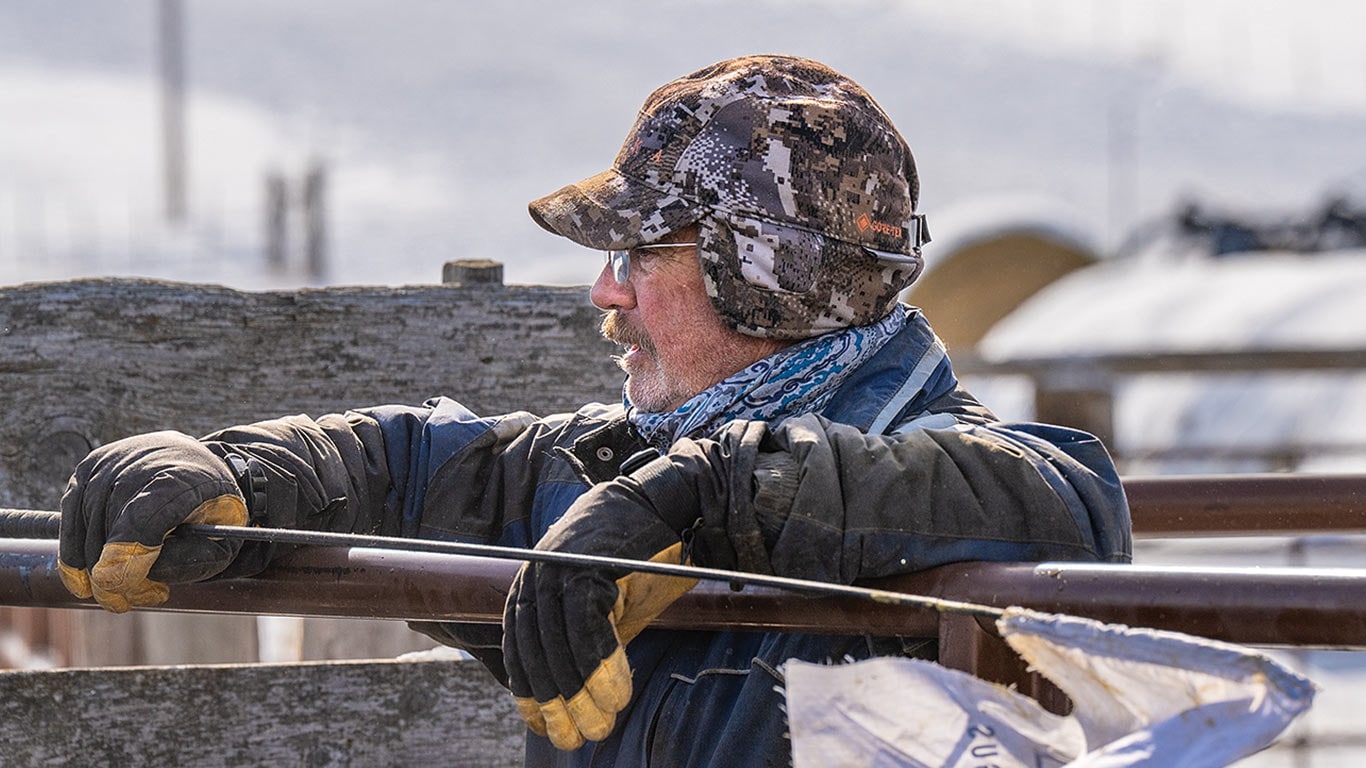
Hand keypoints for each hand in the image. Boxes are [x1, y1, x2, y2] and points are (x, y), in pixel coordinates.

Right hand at [59, 431, 247, 612]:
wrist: (194, 464)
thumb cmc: (210, 509)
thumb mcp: (224, 540)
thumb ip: (190, 561)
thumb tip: (132, 577)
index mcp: (184, 478)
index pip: (145, 515)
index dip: (127, 553)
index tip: (117, 587)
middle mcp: (141, 464)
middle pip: (112, 528)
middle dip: (116, 575)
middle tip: (133, 600)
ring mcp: (109, 464)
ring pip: (87, 528)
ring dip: (96, 569)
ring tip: (123, 590)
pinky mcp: (86, 470)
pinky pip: (71, 520)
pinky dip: (74, 554)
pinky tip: (87, 578)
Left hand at [502, 477, 697, 750]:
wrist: (667, 505)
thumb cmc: (640, 559)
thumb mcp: (605, 606)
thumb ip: (584, 640)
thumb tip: (575, 696)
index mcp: (533, 585)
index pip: (520, 649)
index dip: (529, 693)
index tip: (542, 727)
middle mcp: (537, 575)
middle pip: (537, 652)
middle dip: (557, 703)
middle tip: (577, 739)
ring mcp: (559, 567)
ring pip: (559, 643)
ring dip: (581, 691)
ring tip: (602, 724)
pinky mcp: (587, 563)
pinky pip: (587, 625)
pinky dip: (600, 664)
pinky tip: (617, 693)